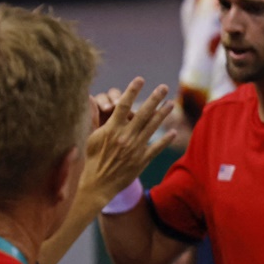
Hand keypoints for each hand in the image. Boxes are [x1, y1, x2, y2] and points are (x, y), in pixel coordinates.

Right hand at [81, 77, 175, 202]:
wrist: (97, 184)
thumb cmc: (91, 159)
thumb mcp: (90, 137)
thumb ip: (95, 119)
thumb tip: (90, 100)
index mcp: (111, 129)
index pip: (124, 105)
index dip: (133, 91)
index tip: (140, 79)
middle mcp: (125, 137)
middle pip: (143, 113)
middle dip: (154, 98)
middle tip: (164, 87)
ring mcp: (135, 149)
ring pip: (152, 127)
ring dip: (163, 114)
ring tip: (171, 104)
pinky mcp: (142, 161)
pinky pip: (156, 148)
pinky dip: (165, 140)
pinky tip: (173, 132)